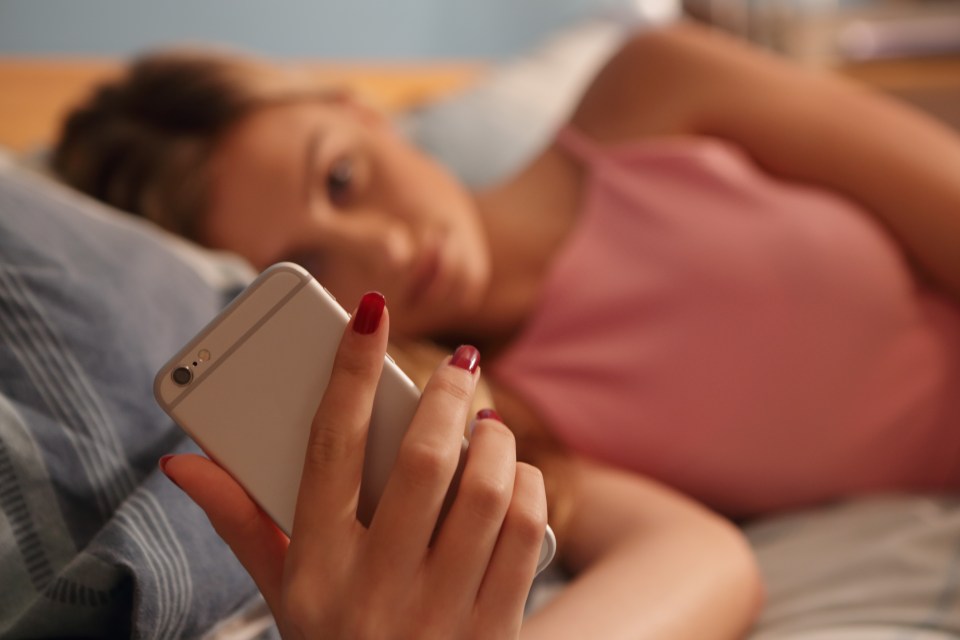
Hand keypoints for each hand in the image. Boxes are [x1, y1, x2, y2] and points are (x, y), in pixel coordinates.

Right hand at [160, 292, 547, 638]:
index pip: (328, 449)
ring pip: (485, 491)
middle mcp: (376, 587)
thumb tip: (184, 462)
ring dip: (495, 440)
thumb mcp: (280, 591)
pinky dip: (527, 488)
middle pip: (420, 462)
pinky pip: (526, 533)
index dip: (348, 372)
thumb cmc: (333, 638)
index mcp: (316, 567)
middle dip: (446, 397)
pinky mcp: (495, 627)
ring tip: (488, 424)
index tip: (370, 314)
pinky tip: (514, 476)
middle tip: (459, 365)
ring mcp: (439, 609)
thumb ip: (240, 522)